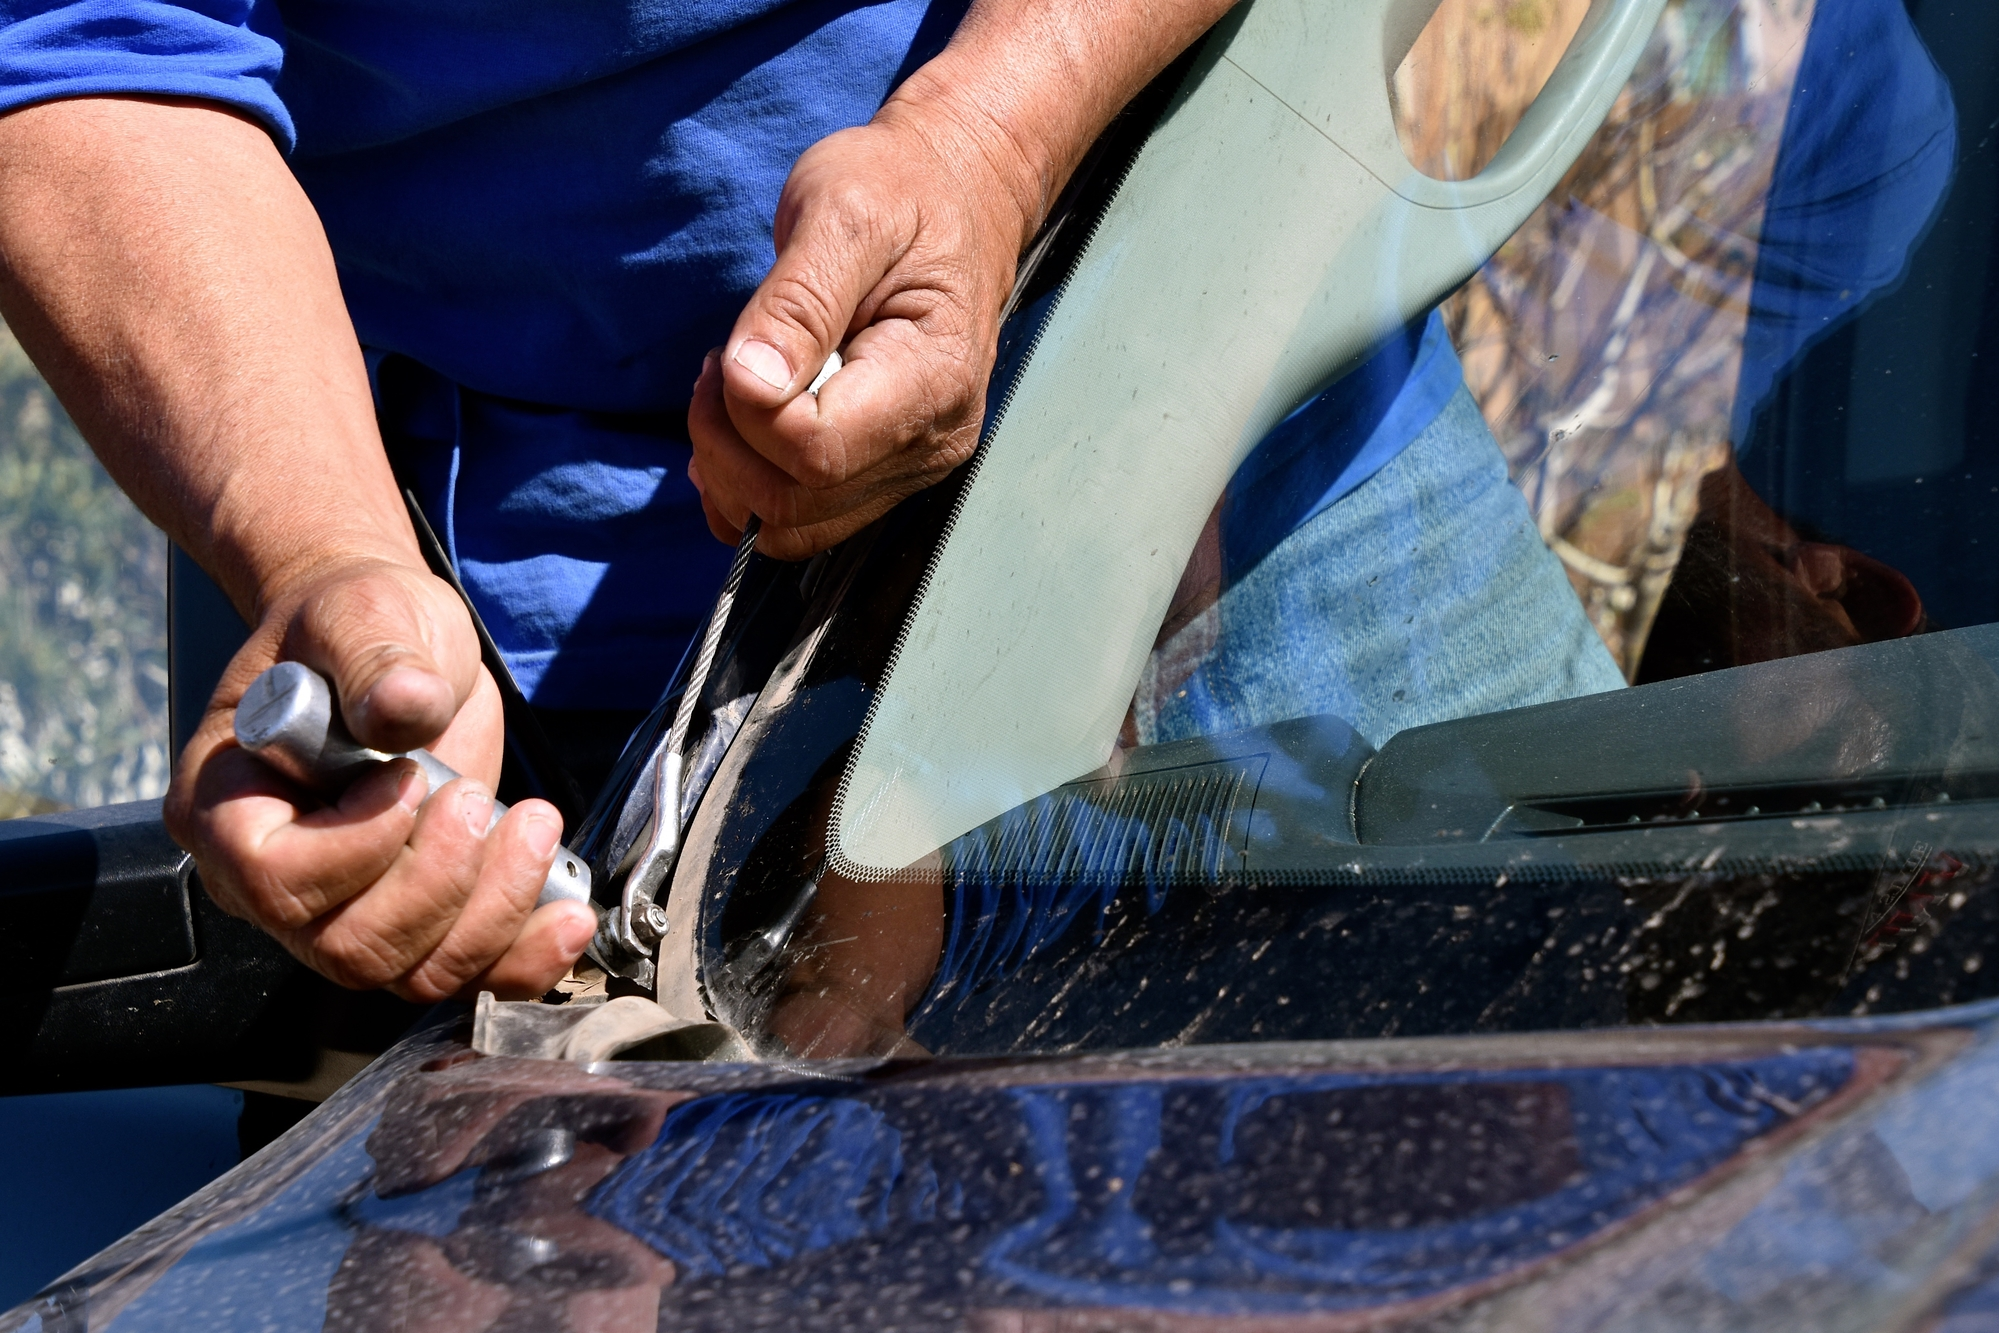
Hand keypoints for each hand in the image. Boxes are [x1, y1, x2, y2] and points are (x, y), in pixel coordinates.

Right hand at [163, 557, 597, 1000]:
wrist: (397, 648)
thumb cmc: (357, 629)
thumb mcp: (362, 618)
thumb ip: (373, 661)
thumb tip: (403, 704)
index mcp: (228, 807)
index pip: (273, 877)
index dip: (355, 845)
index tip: (409, 777)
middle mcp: (277, 880)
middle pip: (350, 945)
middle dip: (438, 883)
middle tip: (478, 799)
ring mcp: (348, 910)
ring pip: (415, 971)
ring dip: (493, 911)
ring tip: (535, 825)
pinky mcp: (420, 920)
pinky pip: (468, 974)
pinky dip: (526, 956)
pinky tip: (567, 911)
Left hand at [686, 100, 1031, 559]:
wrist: (956, 200)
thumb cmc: (900, 192)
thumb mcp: (843, 212)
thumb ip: (798, 300)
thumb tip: (753, 385)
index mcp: (932, 379)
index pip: (815, 451)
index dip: (747, 414)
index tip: (730, 350)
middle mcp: (931, 442)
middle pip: (797, 500)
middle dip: (728, 444)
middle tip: (722, 364)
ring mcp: (911, 467)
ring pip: (793, 524)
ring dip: (734, 467)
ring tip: (738, 387)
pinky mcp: (886, 473)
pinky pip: (803, 520)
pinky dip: (752, 488)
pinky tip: (742, 432)